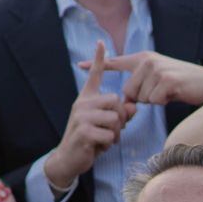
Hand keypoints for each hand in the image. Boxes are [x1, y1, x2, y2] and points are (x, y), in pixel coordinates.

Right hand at [47, 41, 129, 188]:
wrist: (69, 159)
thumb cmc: (89, 140)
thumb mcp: (106, 125)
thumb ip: (121, 114)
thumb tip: (133, 106)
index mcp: (86, 99)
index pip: (94, 75)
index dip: (98, 59)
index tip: (101, 42)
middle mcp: (82, 104)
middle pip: (116, 101)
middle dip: (121, 118)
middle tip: (112, 131)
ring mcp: (81, 117)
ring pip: (115, 119)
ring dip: (115, 134)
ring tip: (103, 140)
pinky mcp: (83, 132)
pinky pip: (109, 135)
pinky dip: (108, 144)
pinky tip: (98, 147)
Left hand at [88, 48, 202, 106]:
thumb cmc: (182, 82)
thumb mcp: (159, 78)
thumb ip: (141, 84)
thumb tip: (126, 100)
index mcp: (143, 58)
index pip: (117, 61)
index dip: (97, 64)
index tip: (79, 65)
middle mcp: (148, 60)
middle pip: (129, 91)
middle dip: (142, 98)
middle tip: (160, 91)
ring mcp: (157, 69)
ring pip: (141, 98)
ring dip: (154, 100)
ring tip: (168, 91)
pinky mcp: (166, 80)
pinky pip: (154, 101)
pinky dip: (163, 102)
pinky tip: (173, 94)